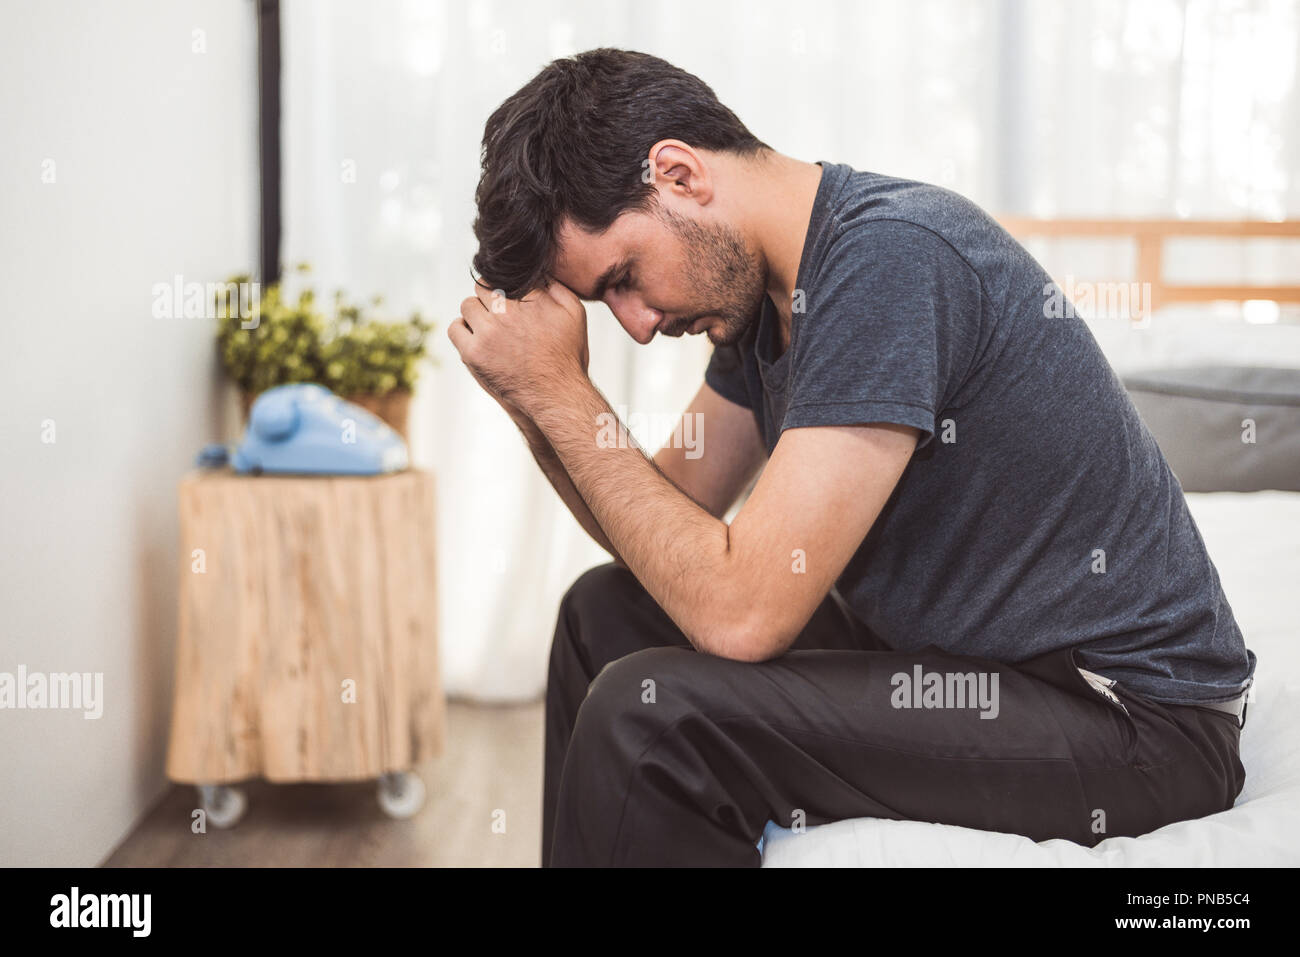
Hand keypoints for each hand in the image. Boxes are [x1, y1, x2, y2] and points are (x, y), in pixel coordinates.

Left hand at [447, 281, 589, 419]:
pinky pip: (455, 328)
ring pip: (468, 305)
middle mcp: (508, 313)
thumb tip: (537, 271)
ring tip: (488, 325)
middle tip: (499, 312)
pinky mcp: (474, 354)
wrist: (556, 395)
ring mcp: (488, 334)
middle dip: (490, 296)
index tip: (508, 297)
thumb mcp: (575, 314)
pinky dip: (462, 329)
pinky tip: (475, 336)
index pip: (506, 277)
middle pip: (483, 287)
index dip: (505, 285)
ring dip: (476, 312)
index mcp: (531, 300)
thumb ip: (557, 287)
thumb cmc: (567, 355)